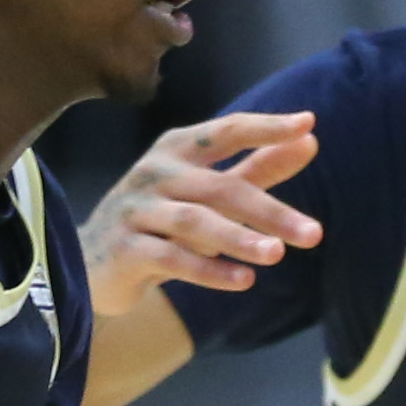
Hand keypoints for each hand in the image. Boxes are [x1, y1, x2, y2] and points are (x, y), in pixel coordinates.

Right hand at [81, 112, 322, 314]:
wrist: (91, 262)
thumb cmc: (161, 220)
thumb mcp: (209, 191)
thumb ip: (257, 167)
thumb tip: (309, 140)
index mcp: (177, 150)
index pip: (226, 131)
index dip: (265, 127)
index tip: (307, 124)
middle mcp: (155, 173)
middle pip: (219, 187)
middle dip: (268, 211)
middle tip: (315, 234)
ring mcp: (136, 210)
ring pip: (194, 222)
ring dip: (238, 239)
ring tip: (277, 255)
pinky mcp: (125, 249)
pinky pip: (171, 258)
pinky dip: (208, 271)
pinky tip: (243, 280)